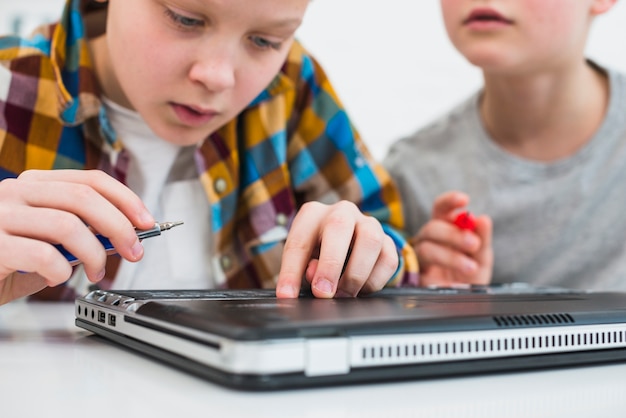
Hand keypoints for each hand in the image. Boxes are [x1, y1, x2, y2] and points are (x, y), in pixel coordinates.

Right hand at [0, 169, 153, 304]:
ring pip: (67, 224)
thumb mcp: (47, 243)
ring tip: (96, 273)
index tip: (146, 222)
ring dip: (94, 253)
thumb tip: (122, 236)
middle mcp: (14, 192)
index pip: (90, 180)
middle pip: (84, 198)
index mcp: (32, 185)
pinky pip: (41, 254)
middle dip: (119, 227)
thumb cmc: (4, 261)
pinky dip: (61, 270)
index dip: (126, 199)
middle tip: (133, 251)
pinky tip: (58, 278)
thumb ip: (79, 234)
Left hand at [276, 201, 398, 297]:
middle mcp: (342, 212)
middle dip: (330, 265)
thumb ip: (303, 272)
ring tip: (343, 295)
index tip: (287, 295)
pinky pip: (388, 260)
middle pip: (338, 227)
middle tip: (323, 293)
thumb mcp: (302, 260)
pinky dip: (374, 281)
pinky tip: (361, 290)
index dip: (291, 271)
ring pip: (370, 242)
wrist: (345, 244)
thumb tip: (317, 286)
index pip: (299, 240)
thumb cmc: (317, 253)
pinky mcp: (388, 241)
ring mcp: (368, 224)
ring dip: (355, 274)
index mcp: (313, 214)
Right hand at [412, 191, 492, 286]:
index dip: (450, 201)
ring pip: (426, 248)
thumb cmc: (470, 275)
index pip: (441, 209)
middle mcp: (429, 240)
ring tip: (470, 267)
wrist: (464, 302)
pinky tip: (454, 281)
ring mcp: (420, 258)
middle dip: (454, 234)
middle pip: (432, 227)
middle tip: (474, 244)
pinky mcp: (416, 277)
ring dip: (451, 257)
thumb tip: (482, 219)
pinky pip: (421, 271)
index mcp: (444, 228)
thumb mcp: (482, 256)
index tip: (465, 200)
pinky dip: (439, 275)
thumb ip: (483, 238)